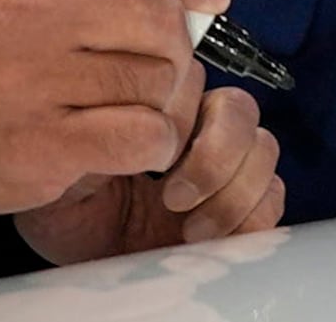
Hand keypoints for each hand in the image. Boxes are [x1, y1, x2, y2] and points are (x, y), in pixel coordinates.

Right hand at [0, 0, 215, 217]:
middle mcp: (12, 5)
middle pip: (157, 12)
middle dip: (173, 39)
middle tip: (152, 57)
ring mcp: (21, 79)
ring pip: (157, 78)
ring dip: (161, 94)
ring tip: (125, 99)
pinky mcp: (37, 146)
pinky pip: (144, 136)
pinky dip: (153, 141)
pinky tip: (125, 138)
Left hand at [15, 83, 283, 264]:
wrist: (74, 257)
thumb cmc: (63, 206)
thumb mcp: (65, 162)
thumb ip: (94, 133)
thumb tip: (132, 119)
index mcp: (158, 108)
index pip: (196, 77)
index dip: (181, 113)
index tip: (150, 157)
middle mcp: (196, 131)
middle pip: (240, 110)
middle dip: (213, 157)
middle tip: (172, 198)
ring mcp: (223, 170)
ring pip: (263, 149)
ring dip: (232, 192)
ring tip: (191, 230)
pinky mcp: (240, 212)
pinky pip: (272, 199)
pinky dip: (250, 218)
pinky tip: (205, 240)